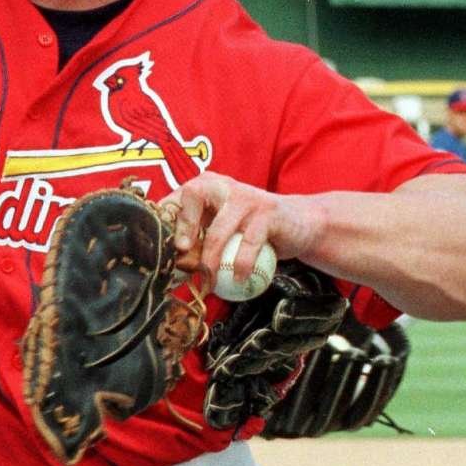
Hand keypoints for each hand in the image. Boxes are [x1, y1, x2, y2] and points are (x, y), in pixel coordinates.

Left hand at [162, 172, 327, 285]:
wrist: (298, 222)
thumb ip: (200, 239)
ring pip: (218, 229)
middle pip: (192, 197)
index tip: (167, 245)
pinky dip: (241, 265)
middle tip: (184, 256)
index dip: (168, 220)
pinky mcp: (267, 212)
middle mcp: (223, 185)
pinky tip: (238, 279)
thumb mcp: (222, 229)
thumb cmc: (249, 229)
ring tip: (209, 280)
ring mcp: (246, 196)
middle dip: (184, 228)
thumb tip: (172, 263)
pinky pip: (249, 243)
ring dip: (210, 260)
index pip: (177, 197)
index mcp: (206, 185)